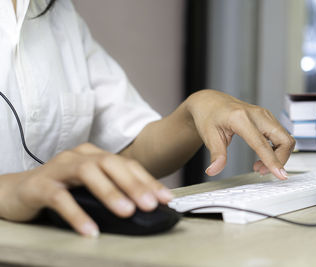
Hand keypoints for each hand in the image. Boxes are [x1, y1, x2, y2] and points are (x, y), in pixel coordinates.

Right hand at [0, 143, 172, 236]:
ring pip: (88, 173)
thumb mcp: (90, 186)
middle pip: (110, 163)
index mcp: (94, 155)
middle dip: (133, 184)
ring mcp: (59, 168)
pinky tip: (90, 230)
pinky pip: (60, 198)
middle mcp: (79, 156)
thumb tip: (144, 204)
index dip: (148, 180)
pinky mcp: (41, 185)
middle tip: (150, 204)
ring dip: (110, 193)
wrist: (17, 191)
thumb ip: (112, 189)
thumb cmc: (60, 188)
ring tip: (127, 212)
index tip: (166, 198)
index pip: (127, 164)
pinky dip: (77, 214)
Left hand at [185, 90, 295, 179]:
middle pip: (284, 140)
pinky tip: (262, 156)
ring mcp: (264, 115)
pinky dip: (277, 150)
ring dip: (278, 156)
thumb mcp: (209, 136)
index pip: (262, 143)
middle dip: (279, 160)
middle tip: (261, 171)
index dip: (272, 161)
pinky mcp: (267, 118)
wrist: (210, 101)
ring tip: (258, 166)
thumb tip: (214, 170)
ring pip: (286, 138)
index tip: (280, 175)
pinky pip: (281, 136)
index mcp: (241, 118)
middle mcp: (257, 114)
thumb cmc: (209, 115)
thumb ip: (216, 154)